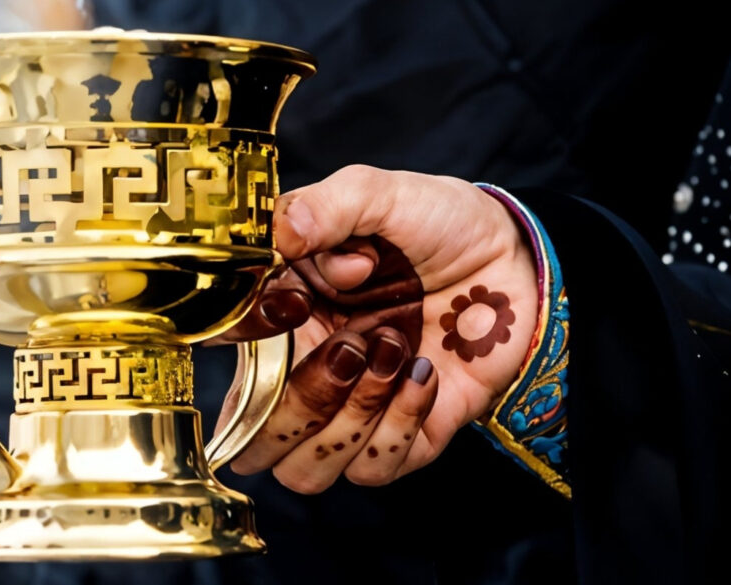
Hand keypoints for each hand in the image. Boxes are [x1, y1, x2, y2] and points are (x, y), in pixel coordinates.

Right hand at [214, 165, 538, 491]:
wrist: (513, 262)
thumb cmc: (438, 225)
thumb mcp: (379, 194)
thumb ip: (327, 205)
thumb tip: (282, 232)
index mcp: (281, 314)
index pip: (223, 352)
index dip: (243, 340)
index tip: (291, 305)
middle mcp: (304, 369)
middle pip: (254, 441)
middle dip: (298, 403)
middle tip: (350, 348)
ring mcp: (349, 409)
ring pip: (305, 469)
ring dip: (350, 416)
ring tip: (394, 353)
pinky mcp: (398, 439)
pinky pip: (371, 469)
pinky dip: (398, 425)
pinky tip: (424, 373)